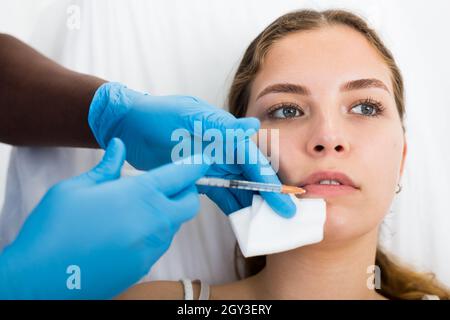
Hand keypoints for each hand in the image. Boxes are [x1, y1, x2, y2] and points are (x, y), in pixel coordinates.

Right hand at [0, 138, 209, 298]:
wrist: (42, 278)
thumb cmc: (55, 228)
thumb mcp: (76, 189)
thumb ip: (106, 167)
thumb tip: (119, 146)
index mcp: (140, 195)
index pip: (181, 175)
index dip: (195, 165)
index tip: (202, 160)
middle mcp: (154, 221)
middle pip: (189, 203)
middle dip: (187, 190)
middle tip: (171, 184)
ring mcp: (152, 247)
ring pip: (174, 225)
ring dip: (167, 212)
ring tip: (138, 208)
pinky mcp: (145, 267)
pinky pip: (159, 244)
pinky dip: (153, 233)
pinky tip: (127, 231)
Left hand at [88, 82, 294, 216]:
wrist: (128, 126)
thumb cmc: (157, 115)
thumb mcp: (187, 116)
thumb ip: (219, 127)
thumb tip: (252, 127)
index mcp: (223, 132)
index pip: (251, 158)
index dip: (267, 179)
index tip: (282, 199)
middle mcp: (223, 149)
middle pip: (251, 175)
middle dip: (268, 195)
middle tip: (283, 217)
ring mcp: (212, 165)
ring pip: (239, 187)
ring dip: (253, 204)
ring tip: (267, 225)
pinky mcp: (200, 178)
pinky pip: (221, 195)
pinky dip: (233, 207)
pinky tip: (244, 221)